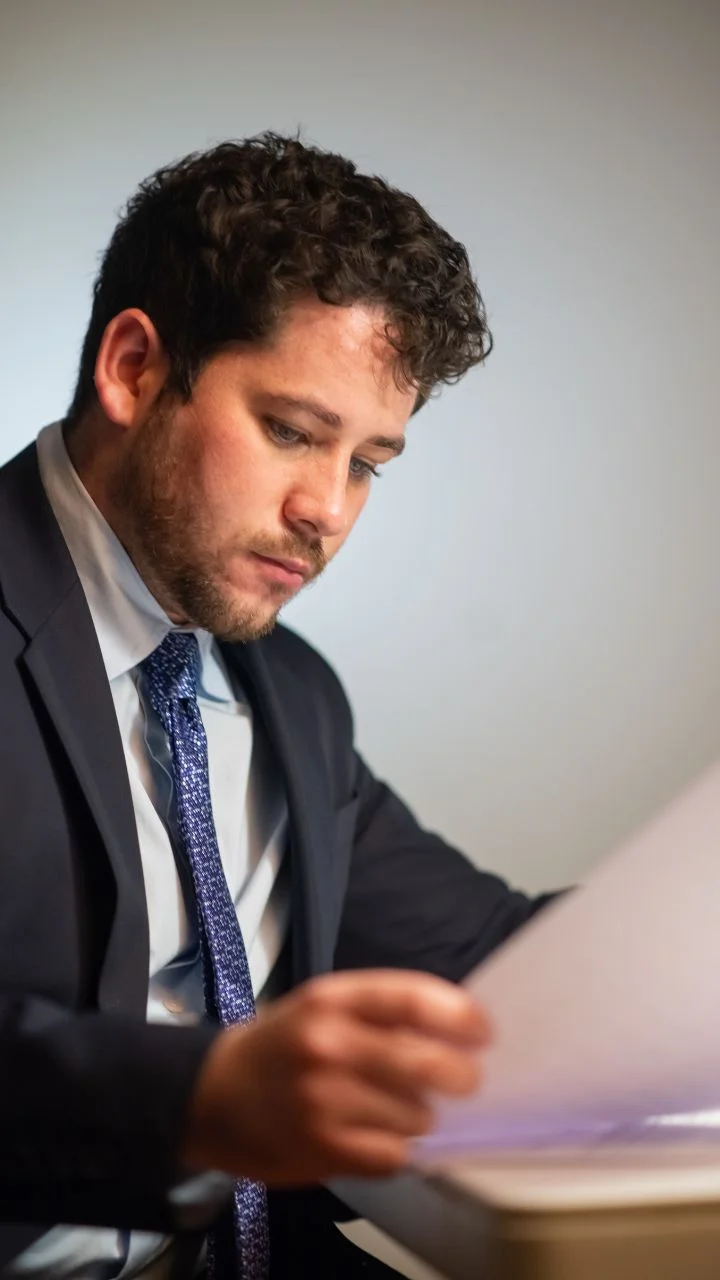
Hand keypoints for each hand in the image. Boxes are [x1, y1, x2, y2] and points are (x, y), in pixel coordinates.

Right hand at [183, 969, 488, 1183]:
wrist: (211, 1095)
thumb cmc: (283, 1044)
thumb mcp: (324, 1005)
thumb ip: (381, 1011)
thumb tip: (457, 1029)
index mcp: (332, 999)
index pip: (411, 999)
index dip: (460, 1015)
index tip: (484, 1031)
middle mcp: (328, 1045)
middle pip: (423, 1062)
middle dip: (460, 1075)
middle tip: (468, 1081)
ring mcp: (324, 1100)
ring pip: (415, 1116)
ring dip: (424, 1117)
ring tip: (408, 1111)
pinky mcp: (321, 1149)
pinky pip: (393, 1156)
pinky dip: (399, 1149)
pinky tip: (384, 1137)